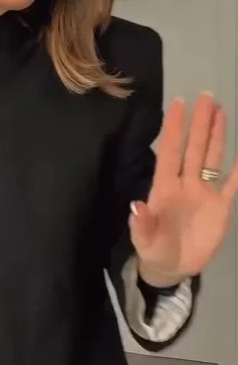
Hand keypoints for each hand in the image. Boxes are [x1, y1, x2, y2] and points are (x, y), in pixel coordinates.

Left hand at [130, 93, 237, 285]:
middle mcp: (185, 183)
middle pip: (194, 147)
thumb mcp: (143, 239)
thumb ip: (141, 223)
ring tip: (220, 111)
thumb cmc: (153, 249)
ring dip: (216, 136)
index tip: (178, 103)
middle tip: (207, 96)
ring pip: (211, 158)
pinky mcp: (220, 207)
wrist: (172, 268)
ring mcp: (204, 193)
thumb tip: (136, 205)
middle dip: (199, 123)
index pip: (170, 151)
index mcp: (164, 186)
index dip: (174, 127)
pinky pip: (232, 185)